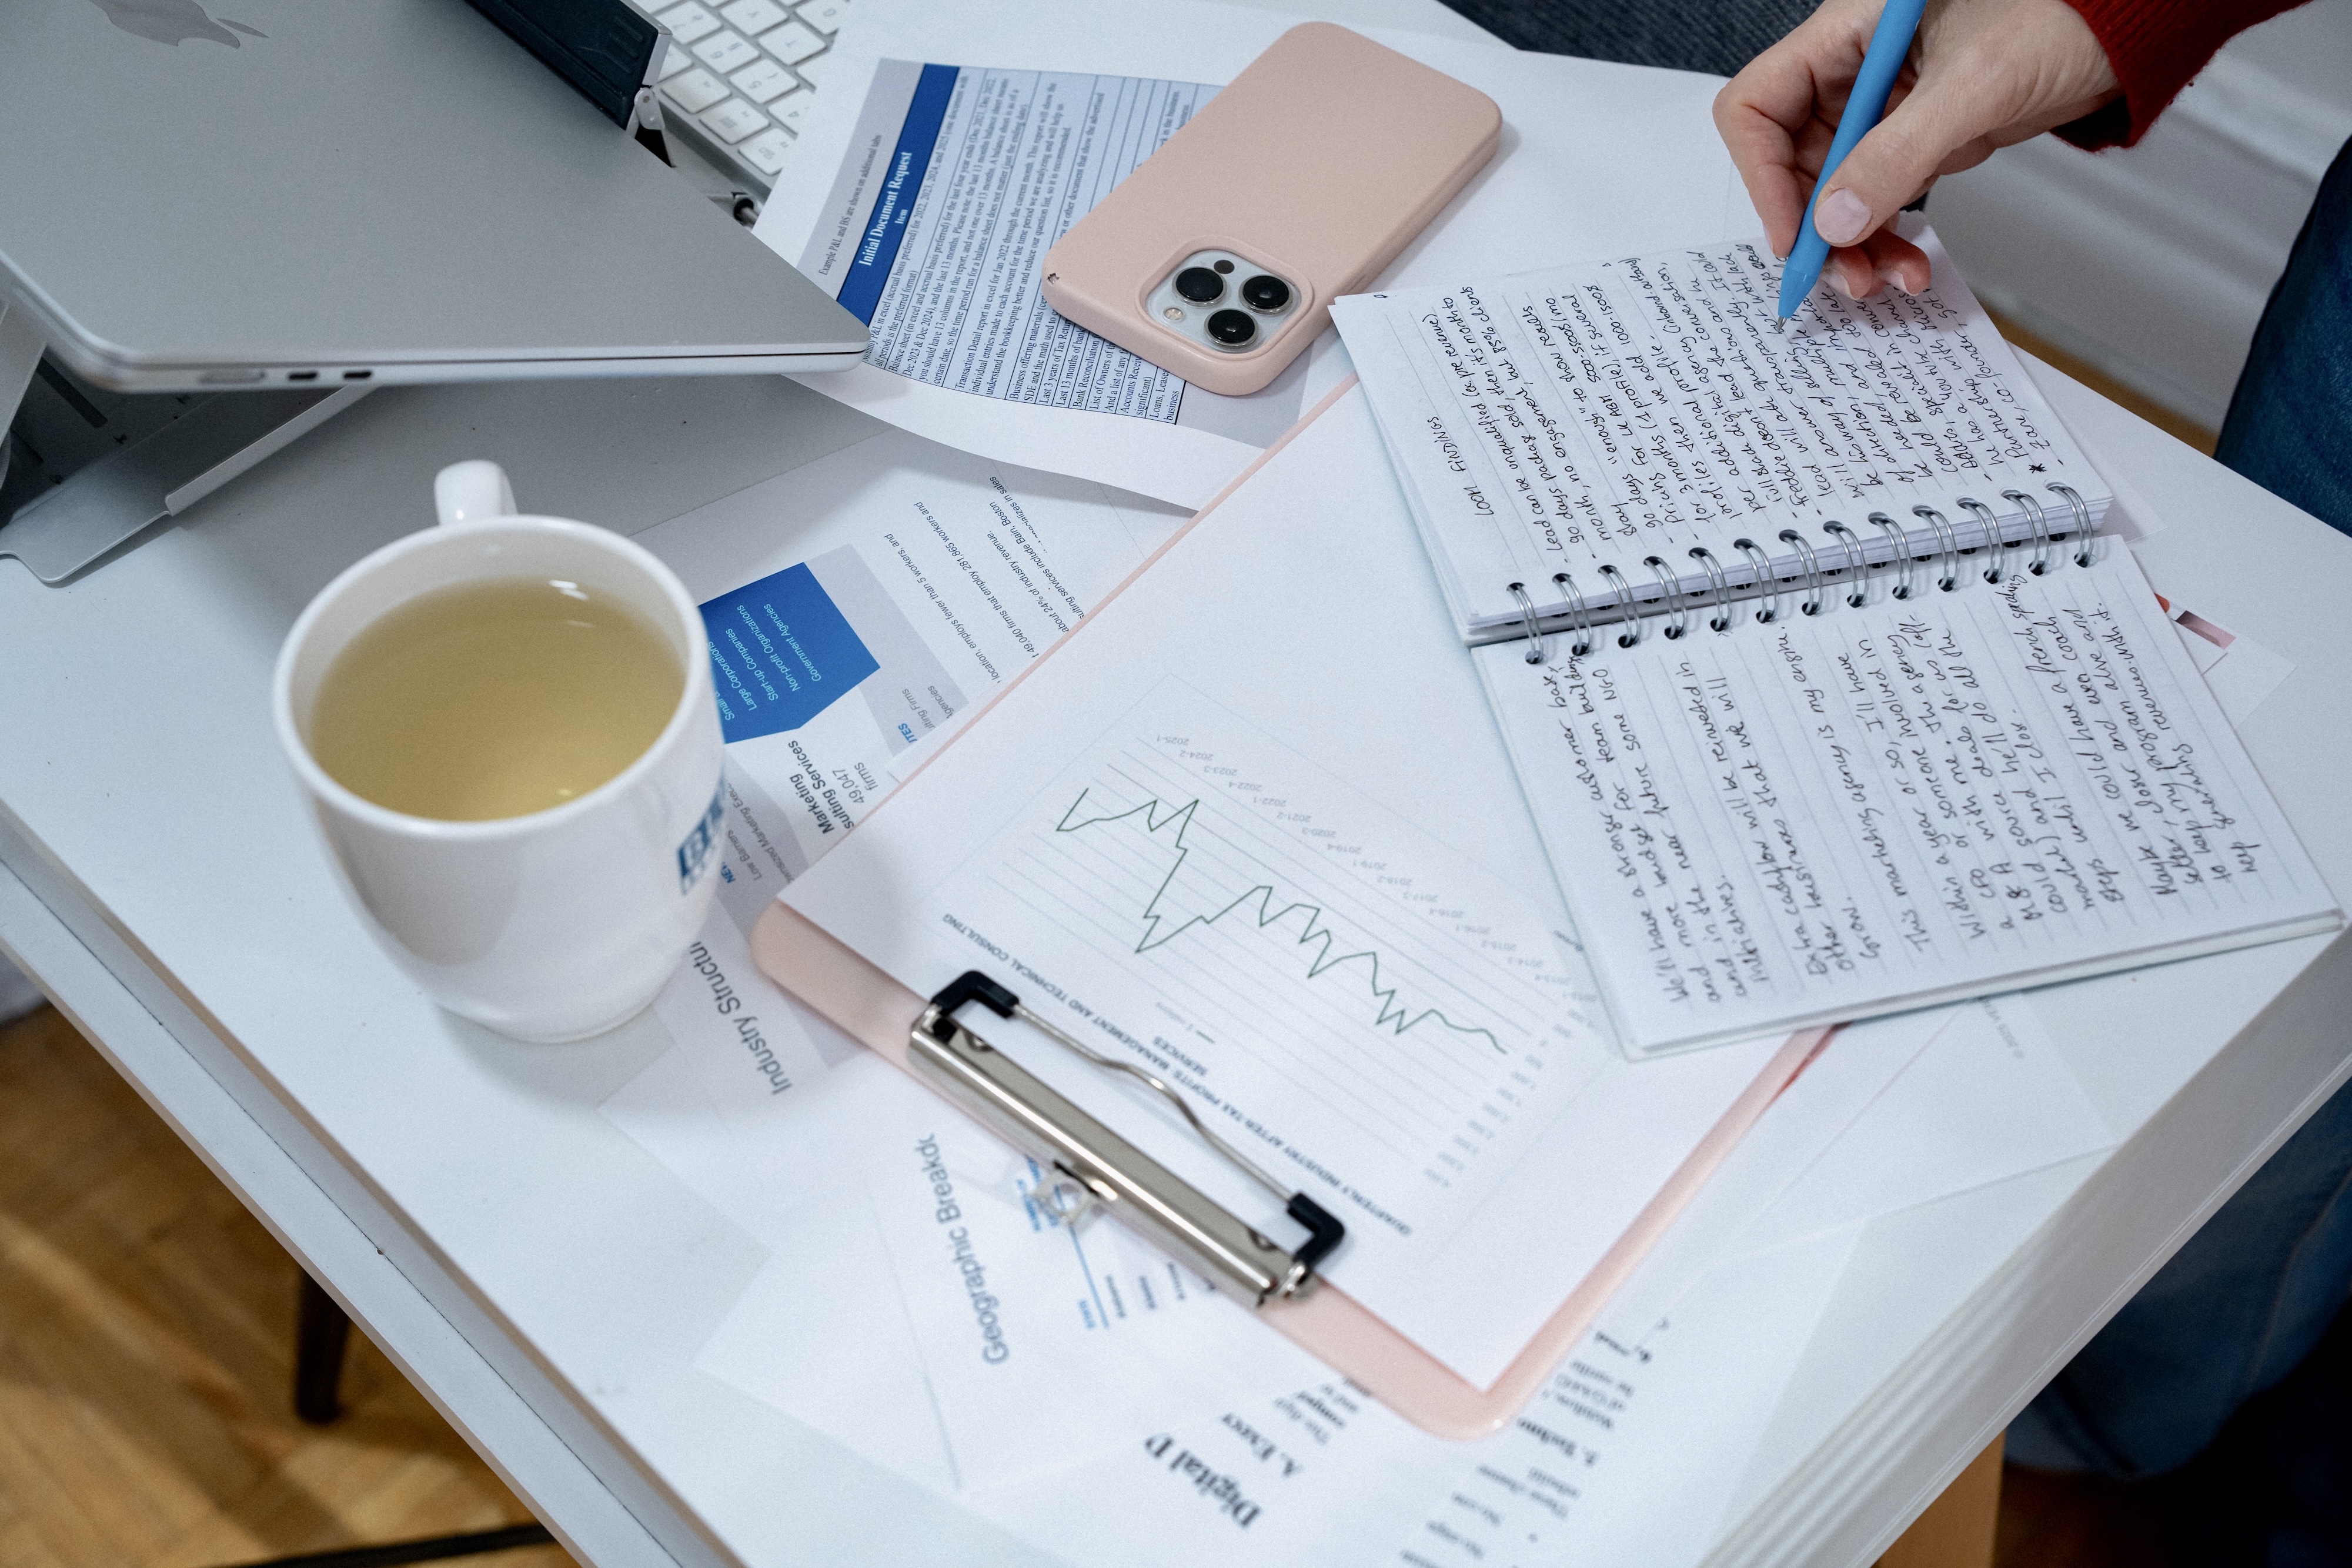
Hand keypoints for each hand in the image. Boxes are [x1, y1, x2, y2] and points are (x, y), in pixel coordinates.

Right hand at [1714, 0, 2119, 298]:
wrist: (2125, 28)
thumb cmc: (2060, 15)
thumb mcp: (1973, 86)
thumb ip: (1898, 153)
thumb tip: (1834, 222)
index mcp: (1845, 32)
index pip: (1759, 107)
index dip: (1763, 174)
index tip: (1796, 233)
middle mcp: (1851, 69)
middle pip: (1790, 161)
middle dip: (1814, 227)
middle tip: (1844, 275)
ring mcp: (1881, 106)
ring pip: (1832, 191)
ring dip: (1852, 245)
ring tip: (1883, 279)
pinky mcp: (1912, 136)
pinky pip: (1876, 198)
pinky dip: (1885, 237)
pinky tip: (1906, 261)